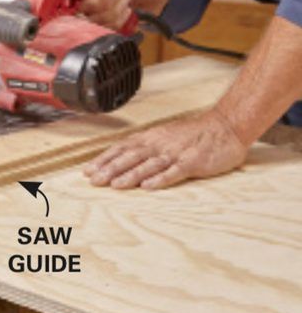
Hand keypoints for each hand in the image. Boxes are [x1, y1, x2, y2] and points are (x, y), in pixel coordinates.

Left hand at [82, 109, 248, 189]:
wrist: (224, 126)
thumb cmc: (192, 135)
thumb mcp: (163, 136)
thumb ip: (144, 146)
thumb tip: (121, 157)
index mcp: (150, 138)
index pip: (121, 148)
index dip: (104, 159)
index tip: (88, 171)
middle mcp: (158, 144)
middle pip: (130, 157)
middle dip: (110, 169)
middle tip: (93, 180)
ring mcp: (175, 153)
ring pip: (148, 164)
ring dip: (130, 175)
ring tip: (114, 185)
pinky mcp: (192, 162)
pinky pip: (174, 171)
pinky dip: (160, 179)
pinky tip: (148, 187)